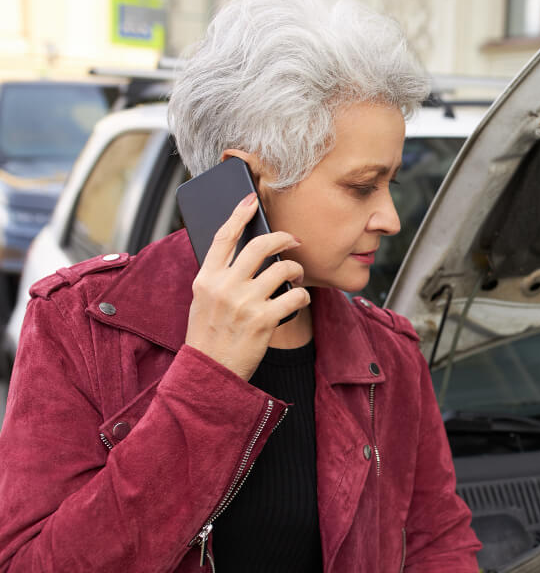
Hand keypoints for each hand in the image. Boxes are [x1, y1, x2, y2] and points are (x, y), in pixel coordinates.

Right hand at [184, 193, 310, 380]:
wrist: (209, 372)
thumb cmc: (209, 335)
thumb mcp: (203, 300)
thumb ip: (219, 276)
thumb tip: (246, 252)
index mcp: (206, 278)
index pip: (224, 236)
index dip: (239, 214)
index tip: (252, 200)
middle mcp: (224, 286)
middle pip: (261, 245)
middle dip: (285, 238)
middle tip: (295, 242)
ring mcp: (244, 302)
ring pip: (283, 269)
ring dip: (297, 271)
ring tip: (296, 278)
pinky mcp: (263, 320)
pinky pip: (296, 296)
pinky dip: (302, 296)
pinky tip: (298, 300)